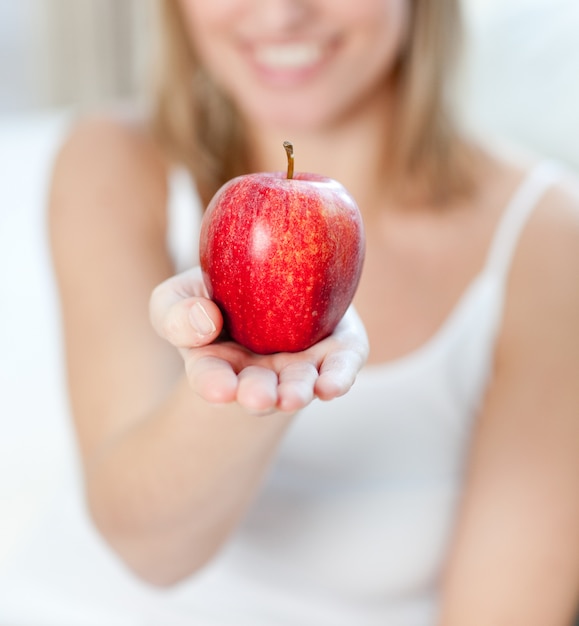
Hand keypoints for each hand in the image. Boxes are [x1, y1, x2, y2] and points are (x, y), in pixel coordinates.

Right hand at [150, 267, 368, 413]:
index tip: (220, 389)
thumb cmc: (213, 293)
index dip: (214, 385)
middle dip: (258, 396)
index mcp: (217, 365)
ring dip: (297, 392)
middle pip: (259, 390)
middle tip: (258, 399)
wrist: (269, 274)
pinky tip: (333, 385)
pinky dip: (338, 375)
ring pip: (300, 383)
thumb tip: (207, 321)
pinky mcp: (335, 350)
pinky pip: (340, 365)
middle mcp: (261, 374)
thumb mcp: (177, 296)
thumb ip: (175, 313)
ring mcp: (299, 364)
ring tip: (294, 396)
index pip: (211, 378)